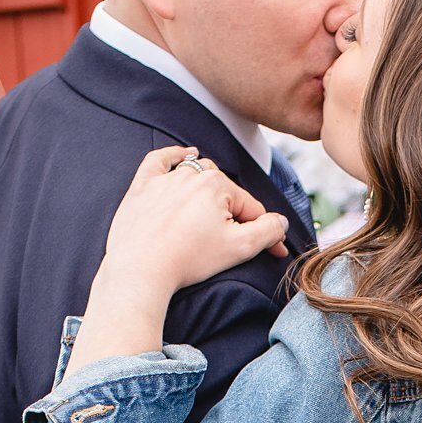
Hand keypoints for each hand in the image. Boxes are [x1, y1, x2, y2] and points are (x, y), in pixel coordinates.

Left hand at [101, 146, 289, 298]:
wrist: (140, 269)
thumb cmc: (189, 259)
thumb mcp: (240, 248)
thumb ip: (268, 231)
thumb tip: (281, 222)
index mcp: (218, 185)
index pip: (251, 208)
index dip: (267, 233)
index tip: (274, 253)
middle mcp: (192, 174)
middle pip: (224, 191)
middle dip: (235, 214)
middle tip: (235, 243)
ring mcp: (165, 178)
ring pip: (197, 174)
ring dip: (210, 190)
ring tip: (214, 213)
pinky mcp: (142, 186)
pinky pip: (160, 160)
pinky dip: (173, 155)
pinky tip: (187, 153)